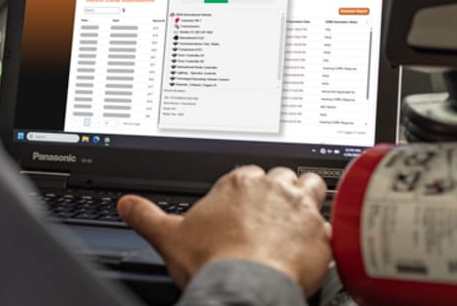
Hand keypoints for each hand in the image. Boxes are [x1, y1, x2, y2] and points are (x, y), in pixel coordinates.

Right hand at [117, 166, 331, 295]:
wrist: (245, 286)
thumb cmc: (213, 260)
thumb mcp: (168, 236)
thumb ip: (145, 215)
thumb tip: (126, 204)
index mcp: (236, 183)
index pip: (247, 173)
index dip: (246, 189)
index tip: (242, 204)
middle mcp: (271, 189)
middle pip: (282, 175)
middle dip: (278, 190)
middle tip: (270, 211)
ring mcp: (299, 209)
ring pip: (312, 186)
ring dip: (307, 197)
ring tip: (299, 215)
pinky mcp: (321, 234)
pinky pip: (332, 224)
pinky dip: (325, 233)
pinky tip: (317, 245)